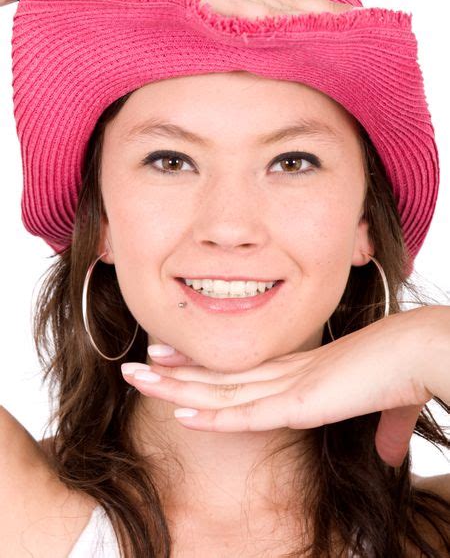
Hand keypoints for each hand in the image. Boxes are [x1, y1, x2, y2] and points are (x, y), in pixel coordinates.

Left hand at [121, 306, 446, 468]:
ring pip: (221, 388)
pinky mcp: (300, 402)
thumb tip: (390, 453)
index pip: (244, 371)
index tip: (176, 360)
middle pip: (221, 374)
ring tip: (136, 375)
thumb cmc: (407, 370)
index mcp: (304, 370)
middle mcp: (287, 373)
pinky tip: (180, 412)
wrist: (422, 349)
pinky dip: (211, 415)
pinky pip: (246, 413)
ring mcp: (290, 385)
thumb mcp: (391, 408)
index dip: (207, 367)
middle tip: (138, 361)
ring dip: (176, 385)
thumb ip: (385, 430)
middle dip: (177, 370)